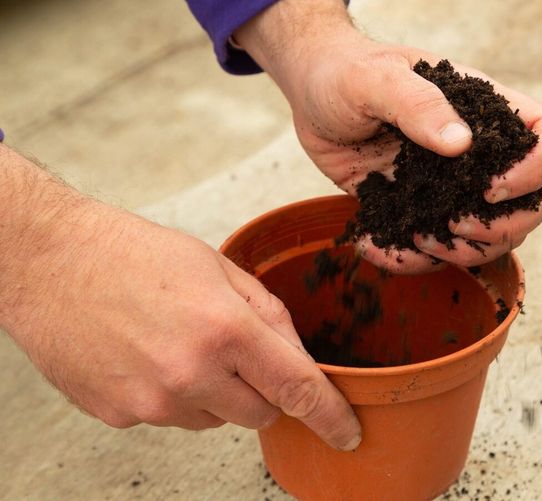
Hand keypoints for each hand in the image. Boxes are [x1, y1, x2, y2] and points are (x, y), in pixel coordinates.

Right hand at [0, 151, 359, 449]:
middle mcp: (190, 374)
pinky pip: (172, 417)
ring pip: (216, 419)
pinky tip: (150, 355)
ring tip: (180, 342)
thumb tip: (298, 355)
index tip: (346, 432)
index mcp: (224, 329)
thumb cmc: (133, 253)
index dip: (329, 414)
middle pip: (261, 414)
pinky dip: (174, 395)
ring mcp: (152, 402)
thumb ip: (268, 314)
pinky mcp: (121, 415)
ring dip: (215, 392)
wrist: (51, 263)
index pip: (296, 387)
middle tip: (235, 350)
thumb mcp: (218, 267)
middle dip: (262, 389)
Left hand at [236, 0, 541, 273]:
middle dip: (506, 226)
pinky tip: (373, 244)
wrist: (313, 95)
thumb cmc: (347, 73)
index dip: (537, 168)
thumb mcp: (376, 80)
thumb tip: (462, 144)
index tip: (490, 187)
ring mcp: (453, 185)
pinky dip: (411, 260)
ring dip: (463, 251)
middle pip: (538, 199)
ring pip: (495, 236)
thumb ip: (418, 105)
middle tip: (454, 222)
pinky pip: (436, 250)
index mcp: (484, 110)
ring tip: (413, 235)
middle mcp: (479, 152)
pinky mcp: (421, 209)